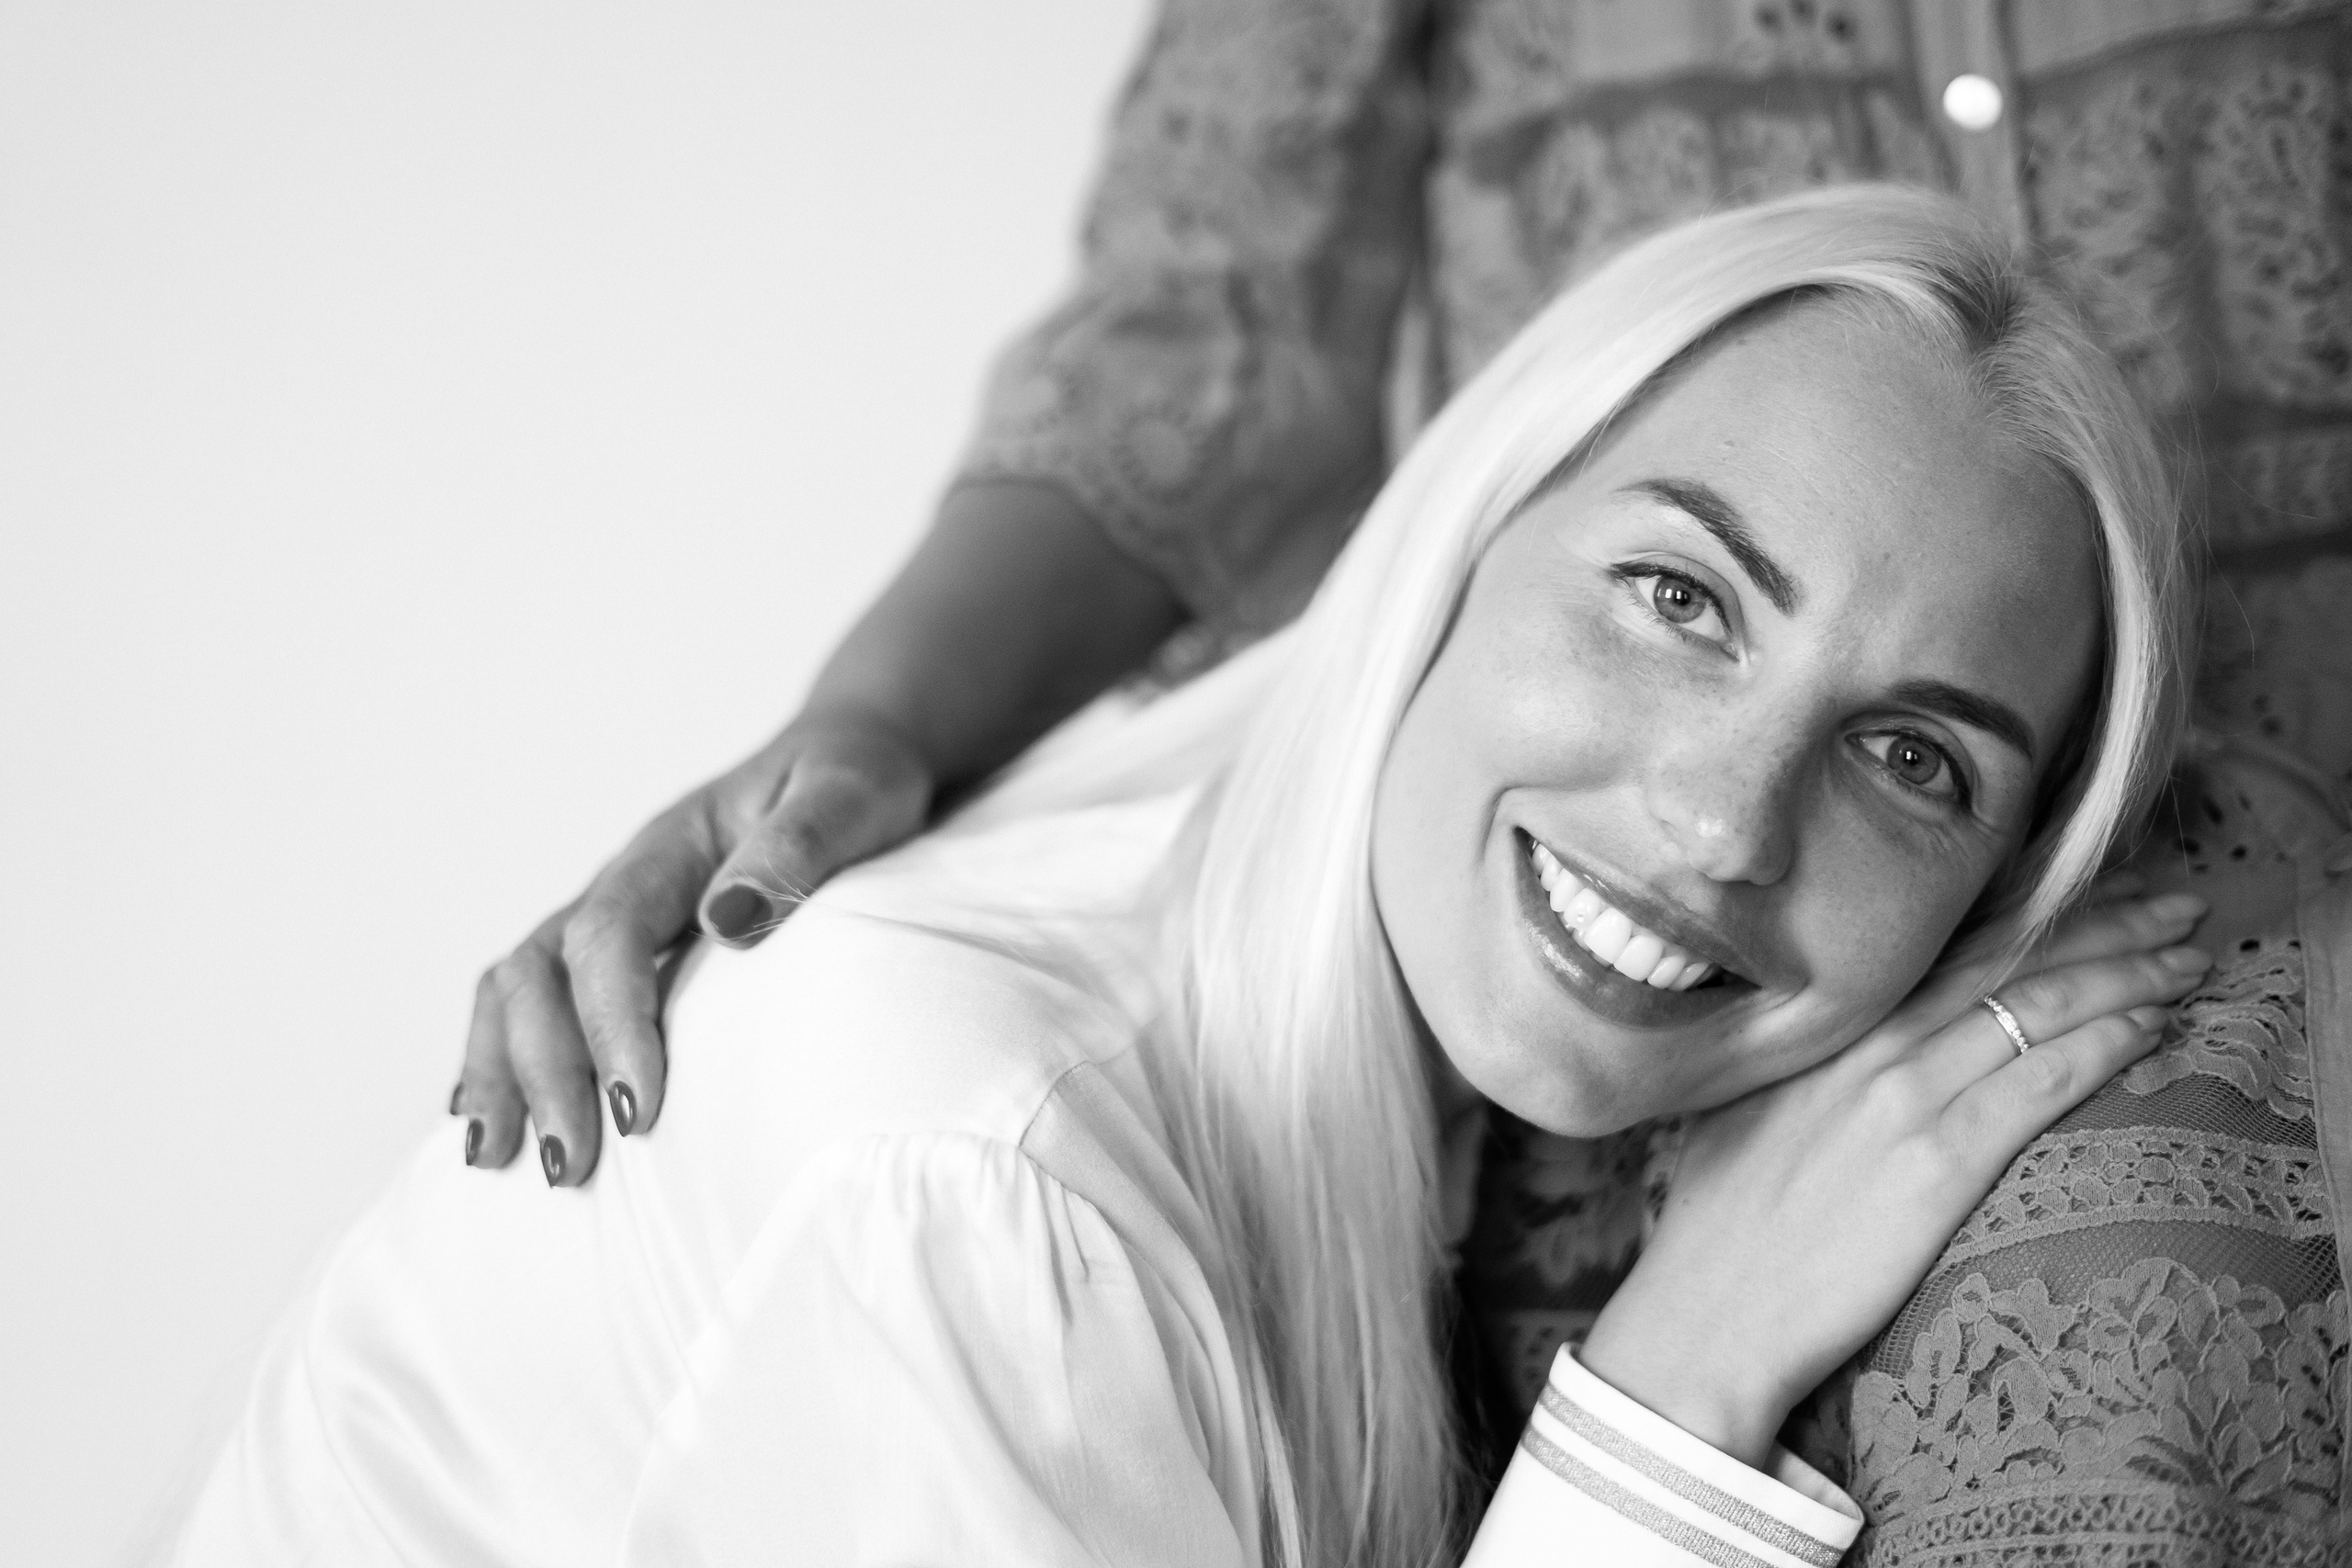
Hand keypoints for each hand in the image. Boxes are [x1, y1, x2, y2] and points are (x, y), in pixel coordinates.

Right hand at [449, 712, 931, 1184]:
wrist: (850, 755)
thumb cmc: (855, 781)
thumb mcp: (849, 799)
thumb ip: (799, 848)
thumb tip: (727, 918)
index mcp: (673, 848)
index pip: (610, 936)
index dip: (612, 1022)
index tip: (635, 1109)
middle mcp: (626, 881)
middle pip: (540, 971)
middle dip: (541, 1071)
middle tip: (566, 1167)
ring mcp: (616, 915)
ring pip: (519, 988)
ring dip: (502, 1072)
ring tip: (494, 1159)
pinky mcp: (623, 949)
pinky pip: (538, 1000)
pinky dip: (504, 1059)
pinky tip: (495, 1124)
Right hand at [1578, 887, 2211, 1467]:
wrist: (1710, 1311)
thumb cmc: (1723, 1220)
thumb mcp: (1750, 1104)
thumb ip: (1813, 1058)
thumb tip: (1861, 1035)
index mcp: (1825, 1023)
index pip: (1949, 939)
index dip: (2034, 906)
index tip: (2098, 885)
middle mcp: (1868, 1042)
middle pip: (2008, 957)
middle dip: (2105, 921)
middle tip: (2177, 902)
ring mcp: (1903, 1098)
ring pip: (2037, 1007)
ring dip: (2128, 973)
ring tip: (2188, 957)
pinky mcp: (1937, 1164)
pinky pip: (2042, 1084)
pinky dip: (2106, 1046)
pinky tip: (2153, 1027)